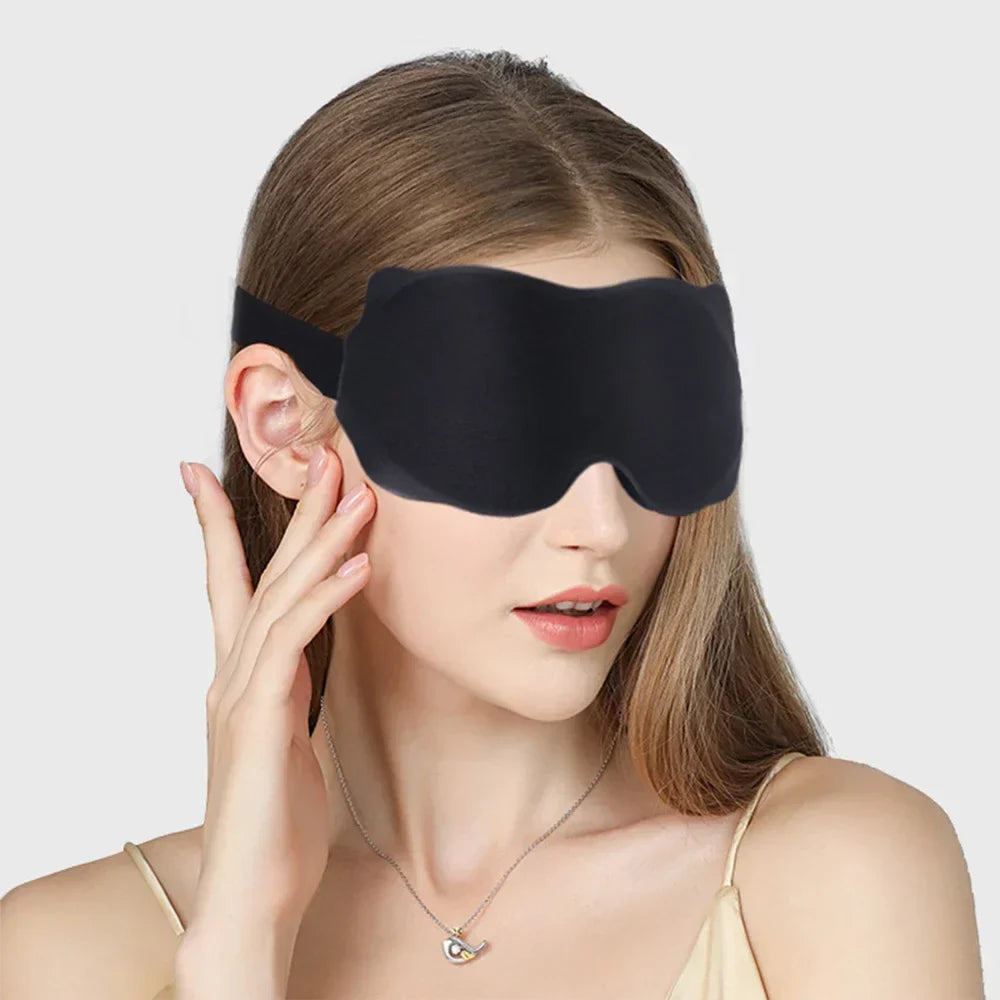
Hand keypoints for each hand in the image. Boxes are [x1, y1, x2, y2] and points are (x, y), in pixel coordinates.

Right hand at [176, 444, 373, 990]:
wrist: (254, 893)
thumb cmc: (276, 819)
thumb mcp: (288, 735)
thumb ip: (290, 687)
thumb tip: (306, 653)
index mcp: (241, 676)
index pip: (226, 585)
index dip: (217, 528)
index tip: (203, 476)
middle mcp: (233, 675)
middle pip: (262, 574)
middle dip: (294, 513)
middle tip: (322, 456)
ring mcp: (240, 695)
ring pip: (280, 597)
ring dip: (321, 541)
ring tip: (357, 494)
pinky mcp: (259, 722)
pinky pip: (294, 645)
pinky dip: (324, 600)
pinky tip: (356, 568)